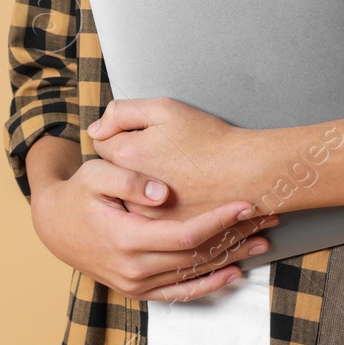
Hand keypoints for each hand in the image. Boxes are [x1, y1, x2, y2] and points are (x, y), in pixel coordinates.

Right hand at [30, 154, 278, 301]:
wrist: (54, 225)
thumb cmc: (80, 193)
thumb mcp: (96, 174)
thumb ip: (129, 180)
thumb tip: (163, 191)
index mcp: (126, 238)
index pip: (185, 235)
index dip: (219, 220)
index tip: (246, 203)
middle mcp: (133, 268)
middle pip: (196, 256)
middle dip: (234, 236)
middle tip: (266, 217)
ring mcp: (136, 283)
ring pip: (193, 274)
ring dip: (230, 258)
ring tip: (262, 241)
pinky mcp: (138, 290)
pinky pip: (180, 293)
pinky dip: (209, 284)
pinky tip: (233, 273)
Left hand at [88, 98, 249, 219]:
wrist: (246, 172)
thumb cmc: (209, 138)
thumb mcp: (165, 108)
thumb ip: (123, 111)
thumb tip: (97, 128)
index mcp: (126, 156)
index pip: (103, 144)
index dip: (123, 136)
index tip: (142, 138)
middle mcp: (129, 191)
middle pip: (113, 176)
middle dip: (127, 167)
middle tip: (156, 158)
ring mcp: (146, 218)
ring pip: (128, 202)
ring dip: (137, 193)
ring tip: (167, 180)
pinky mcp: (163, 235)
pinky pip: (147, 224)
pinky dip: (154, 213)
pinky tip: (173, 200)